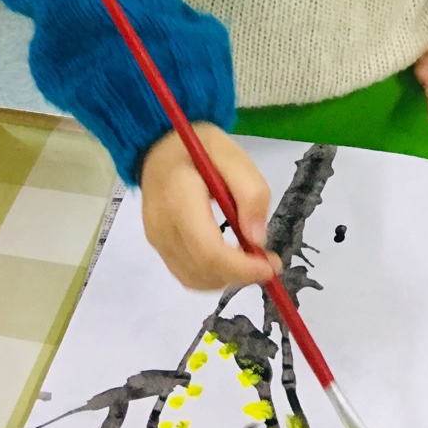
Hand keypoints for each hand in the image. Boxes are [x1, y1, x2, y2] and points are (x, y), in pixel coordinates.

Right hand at [141, 124, 280, 290]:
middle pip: (202, 269)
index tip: (270, 265)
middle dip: (240, 275)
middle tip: (268, 263)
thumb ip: (250, 191)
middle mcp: (162, 225)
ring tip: (250, 259)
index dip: (240, 267)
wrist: (158, 148)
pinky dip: (213, 277)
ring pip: (195, 279)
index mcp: (179, 197)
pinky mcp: (158, 247)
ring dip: (228, 279)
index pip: (207, 249)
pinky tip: (230, 260)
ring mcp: (156, 240)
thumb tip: (257, 238)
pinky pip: (187, 274)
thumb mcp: (232, 154)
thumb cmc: (199, 148)